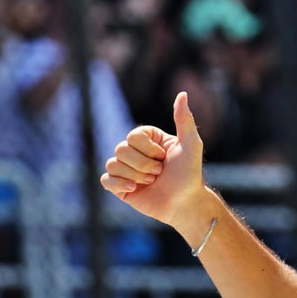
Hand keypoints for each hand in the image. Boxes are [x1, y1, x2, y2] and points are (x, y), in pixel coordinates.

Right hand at [100, 92, 206, 228]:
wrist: (184, 203)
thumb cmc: (190, 174)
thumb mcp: (190, 144)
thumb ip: (184, 119)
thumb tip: (182, 94)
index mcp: (148, 139)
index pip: (133, 136)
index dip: (149, 149)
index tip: (165, 158)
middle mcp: (135, 152)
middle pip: (121, 149)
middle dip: (143, 164)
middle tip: (159, 173)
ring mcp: (126, 169)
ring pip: (112, 164)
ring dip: (135, 175)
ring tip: (150, 182)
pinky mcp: (120, 187)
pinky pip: (105, 180)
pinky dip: (119, 184)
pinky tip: (135, 189)